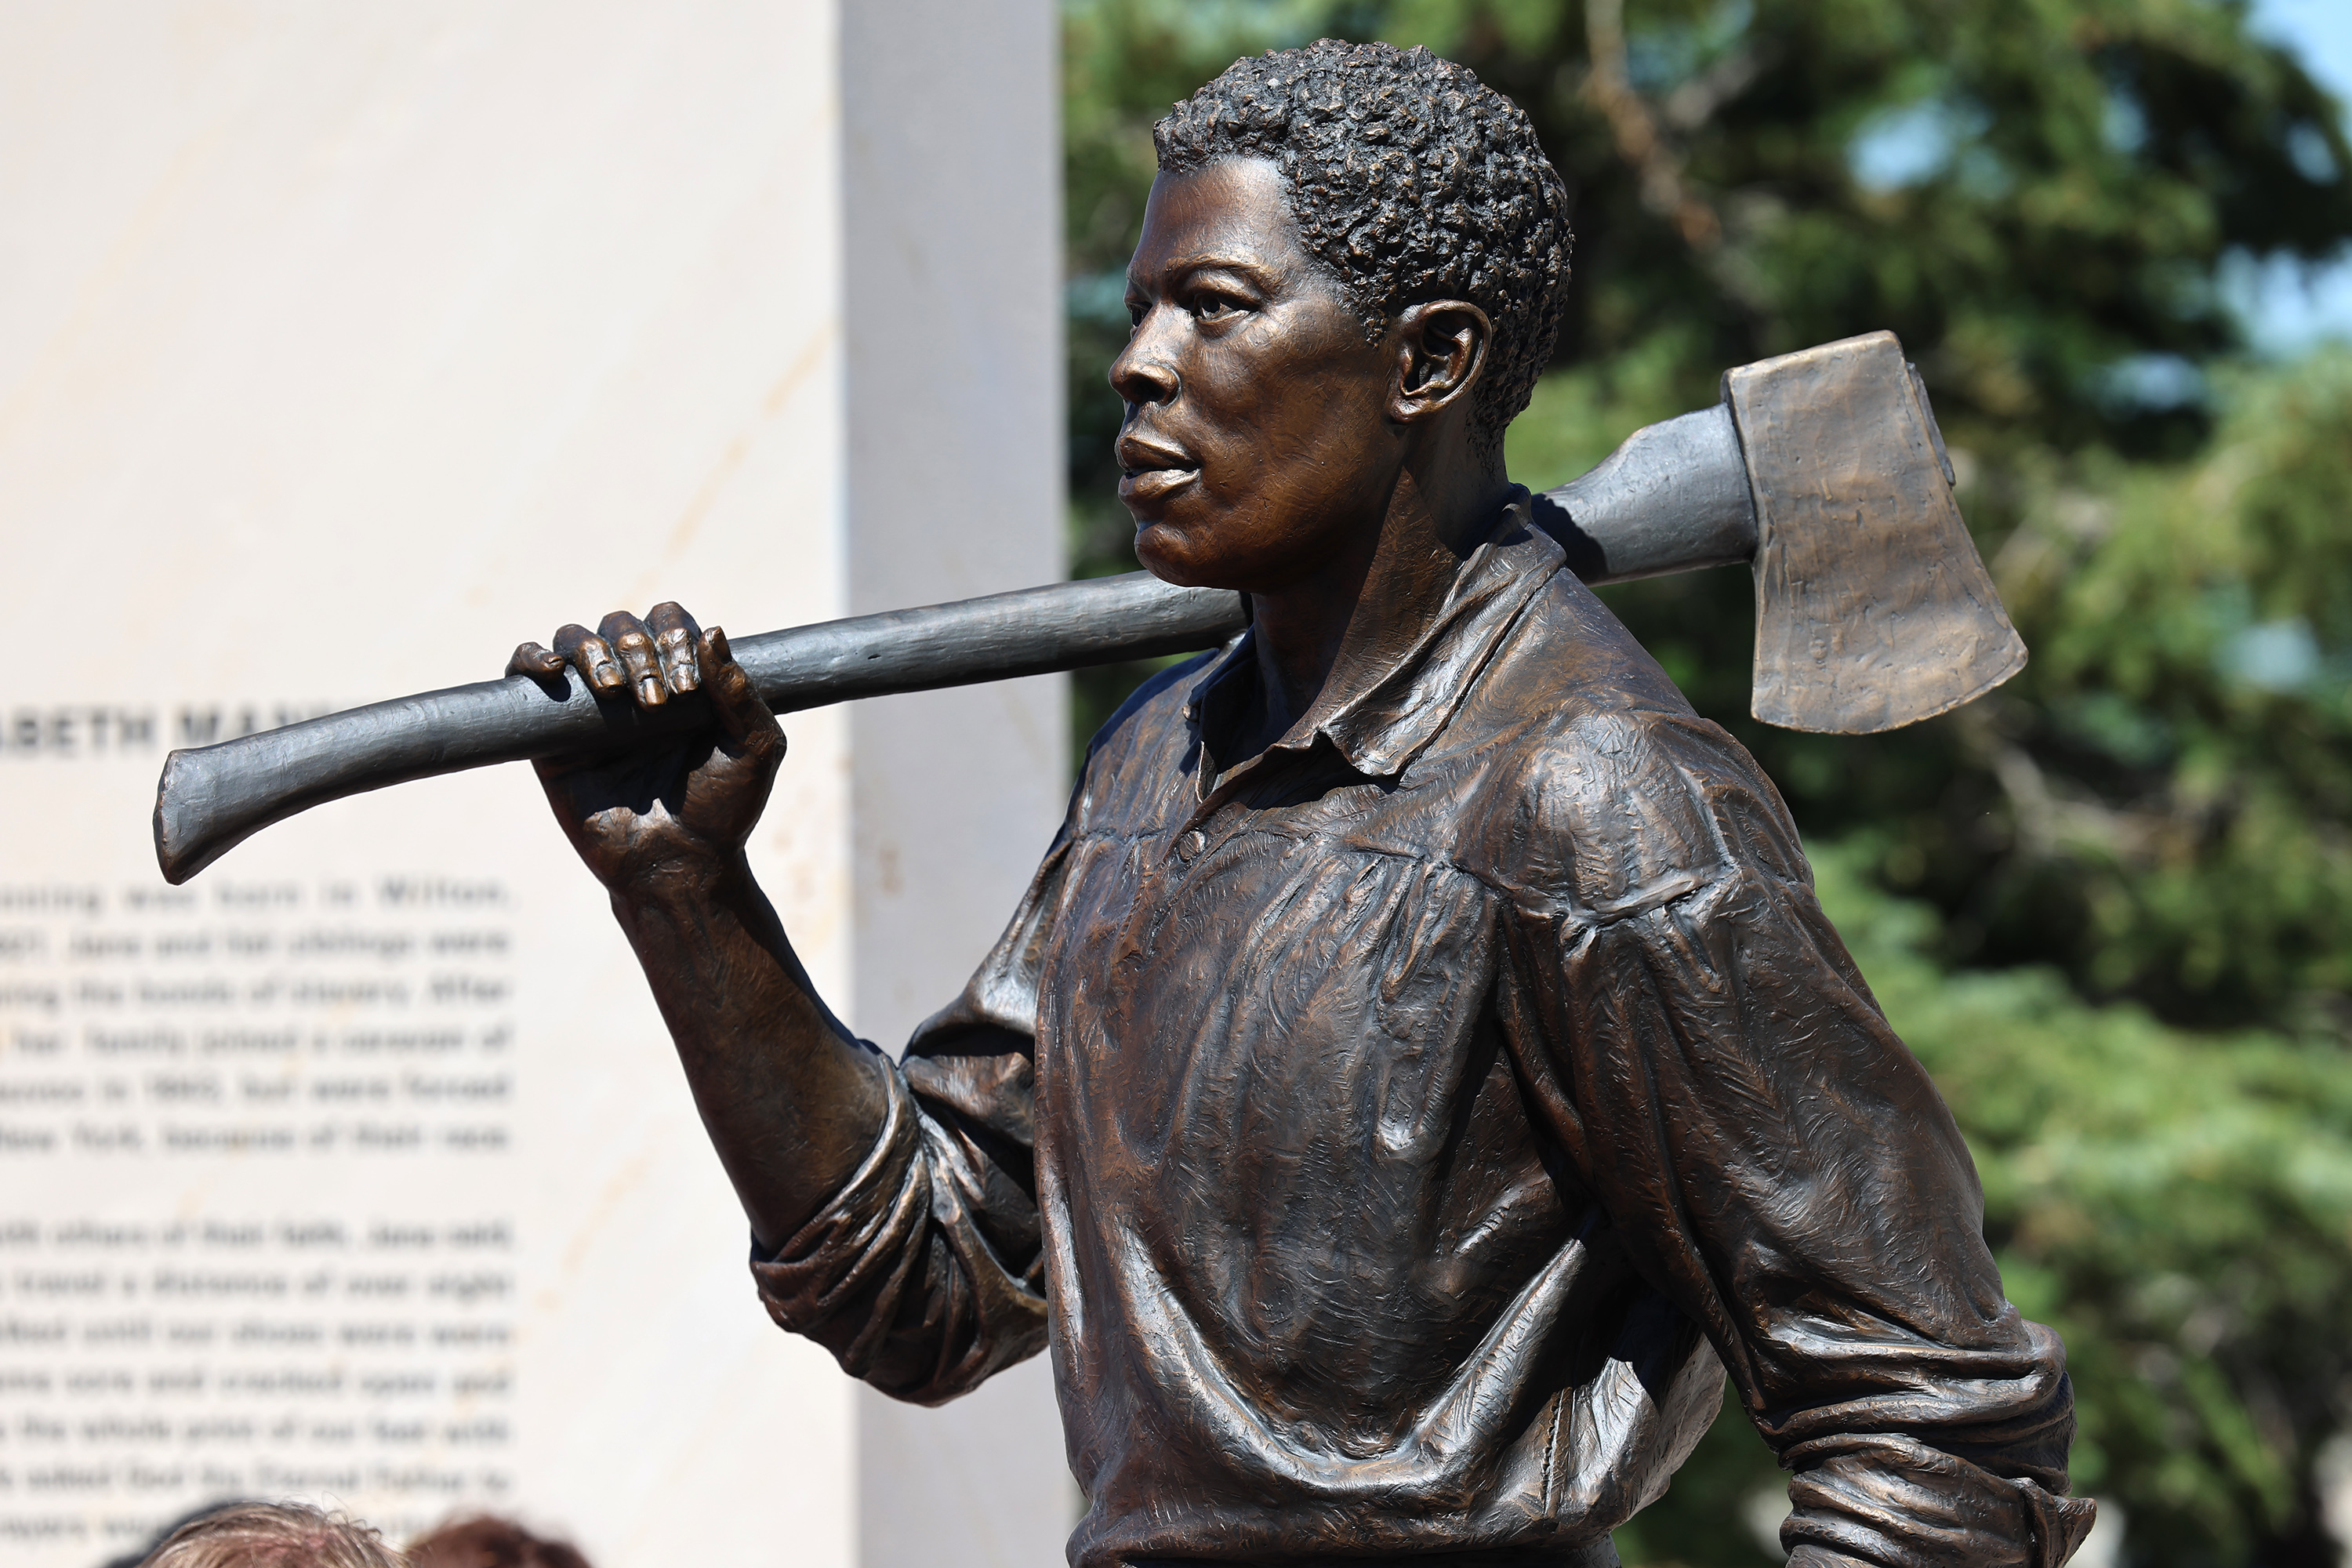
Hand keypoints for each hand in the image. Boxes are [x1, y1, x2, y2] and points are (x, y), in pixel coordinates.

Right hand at [506, 604, 782, 892]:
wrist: (678, 865)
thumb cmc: (722, 811)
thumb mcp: (755, 748)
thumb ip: (740, 692)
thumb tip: (714, 631)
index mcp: (684, 679)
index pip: (669, 623)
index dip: (674, 637)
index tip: (688, 688)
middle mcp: (636, 684)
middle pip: (621, 627)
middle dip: (639, 652)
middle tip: (657, 704)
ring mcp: (591, 707)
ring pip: (574, 640)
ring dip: (592, 651)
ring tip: (613, 691)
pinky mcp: (552, 735)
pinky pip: (525, 674)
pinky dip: (530, 657)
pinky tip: (553, 671)